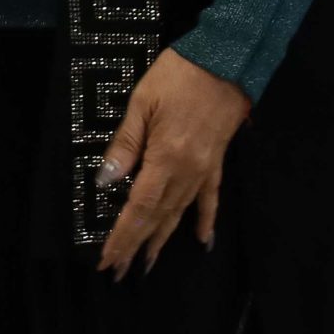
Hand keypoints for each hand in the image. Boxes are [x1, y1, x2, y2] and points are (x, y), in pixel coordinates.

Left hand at [95, 48, 251, 278]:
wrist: (227, 60)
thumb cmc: (177, 75)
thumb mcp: (141, 103)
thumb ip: (124, 145)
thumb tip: (105, 182)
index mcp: (165, 159)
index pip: (138, 208)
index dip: (122, 237)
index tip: (107, 260)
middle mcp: (187, 173)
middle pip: (157, 218)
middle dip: (136, 246)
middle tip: (118, 272)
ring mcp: (205, 170)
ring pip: (180, 213)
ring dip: (161, 240)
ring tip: (147, 264)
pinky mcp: (217, 162)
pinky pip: (210, 199)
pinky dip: (205, 221)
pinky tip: (202, 241)